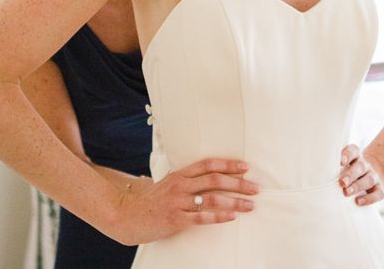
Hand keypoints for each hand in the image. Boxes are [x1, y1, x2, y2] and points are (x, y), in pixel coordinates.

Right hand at [109, 158, 258, 244]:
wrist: (128, 214)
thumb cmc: (152, 200)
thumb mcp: (169, 184)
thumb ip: (187, 181)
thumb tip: (210, 180)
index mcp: (180, 174)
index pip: (208, 164)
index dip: (228, 164)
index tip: (246, 166)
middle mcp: (181, 185)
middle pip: (215, 179)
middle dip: (238, 183)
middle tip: (256, 187)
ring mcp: (178, 202)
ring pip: (212, 197)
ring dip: (234, 201)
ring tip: (250, 205)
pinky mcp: (176, 219)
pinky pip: (201, 217)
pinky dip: (219, 215)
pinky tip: (232, 216)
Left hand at [338, 144, 383, 206]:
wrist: (370, 174)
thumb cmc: (348, 169)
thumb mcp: (342, 164)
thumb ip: (333, 165)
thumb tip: (316, 171)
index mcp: (356, 156)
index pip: (353, 150)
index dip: (347, 154)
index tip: (340, 161)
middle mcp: (365, 165)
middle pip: (360, 166)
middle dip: (350, 175)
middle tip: (341, 182)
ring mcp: (374, 176)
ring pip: (369, 180)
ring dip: (357, 186)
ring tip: (346, 193)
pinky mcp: (379, 188)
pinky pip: (378, 193)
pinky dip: (369, 198)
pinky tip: (358, 202)